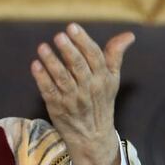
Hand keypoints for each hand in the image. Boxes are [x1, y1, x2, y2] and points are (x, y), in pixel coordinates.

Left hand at [30, 23, 134, 164]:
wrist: (92, 136)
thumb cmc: (101, 102)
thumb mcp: (112, 80)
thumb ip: (115, 55)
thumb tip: (129, 35)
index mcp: (102, 79)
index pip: (94, 57)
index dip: (83, 41)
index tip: (72, 27)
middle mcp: (88, 89)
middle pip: (78, 67)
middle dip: (68, 50)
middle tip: (59, 36)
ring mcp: (71, 99)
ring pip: (61, 78)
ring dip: (51, 62)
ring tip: (43, 47)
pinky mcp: (57, 107)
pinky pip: (48, 91)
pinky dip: (41, 78)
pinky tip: (35, 65)